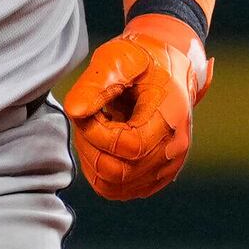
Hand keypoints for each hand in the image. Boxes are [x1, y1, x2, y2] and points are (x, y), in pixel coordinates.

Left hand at [63, 12, 209, 200]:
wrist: (169, 67)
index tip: (89, 110)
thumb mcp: (118, 58)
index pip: (128, 147)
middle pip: (119, 172)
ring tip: (97, 129)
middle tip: (89, 118)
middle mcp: (174, 150)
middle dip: (91, 146)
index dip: (97, 132)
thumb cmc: (143, 60)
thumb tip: (74, 111)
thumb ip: (96, 83)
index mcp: (170, 118)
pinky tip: (103, 143)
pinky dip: (101, 171)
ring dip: (93, 160)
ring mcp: (167, 168)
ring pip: (114, 186)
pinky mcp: (156, 178)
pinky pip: (118, 190)